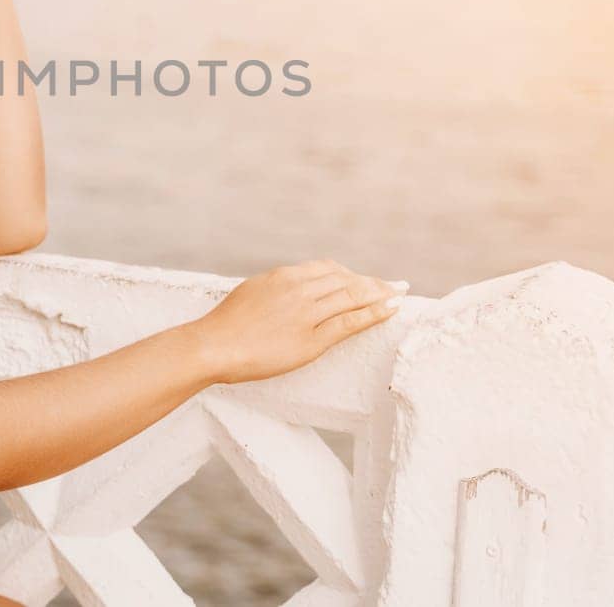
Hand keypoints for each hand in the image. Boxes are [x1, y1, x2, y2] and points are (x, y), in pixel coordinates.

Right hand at [189, 260, 407, 385]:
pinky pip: (351, 321)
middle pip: (345, 279)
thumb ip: (275, 289)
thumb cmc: (225, 325)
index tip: (363, 279)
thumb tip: (286, 290)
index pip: (327, 269)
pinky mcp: (312, 339)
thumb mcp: (251, 292)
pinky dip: (375, 313)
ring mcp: (307, 313)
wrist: (214, 345)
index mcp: (284, 276)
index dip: (350, 274)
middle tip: (394, 284)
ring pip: (353, 296)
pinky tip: (392, 309)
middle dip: (373, 282)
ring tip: (399, 294)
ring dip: (381, 293)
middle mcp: (299, 288)